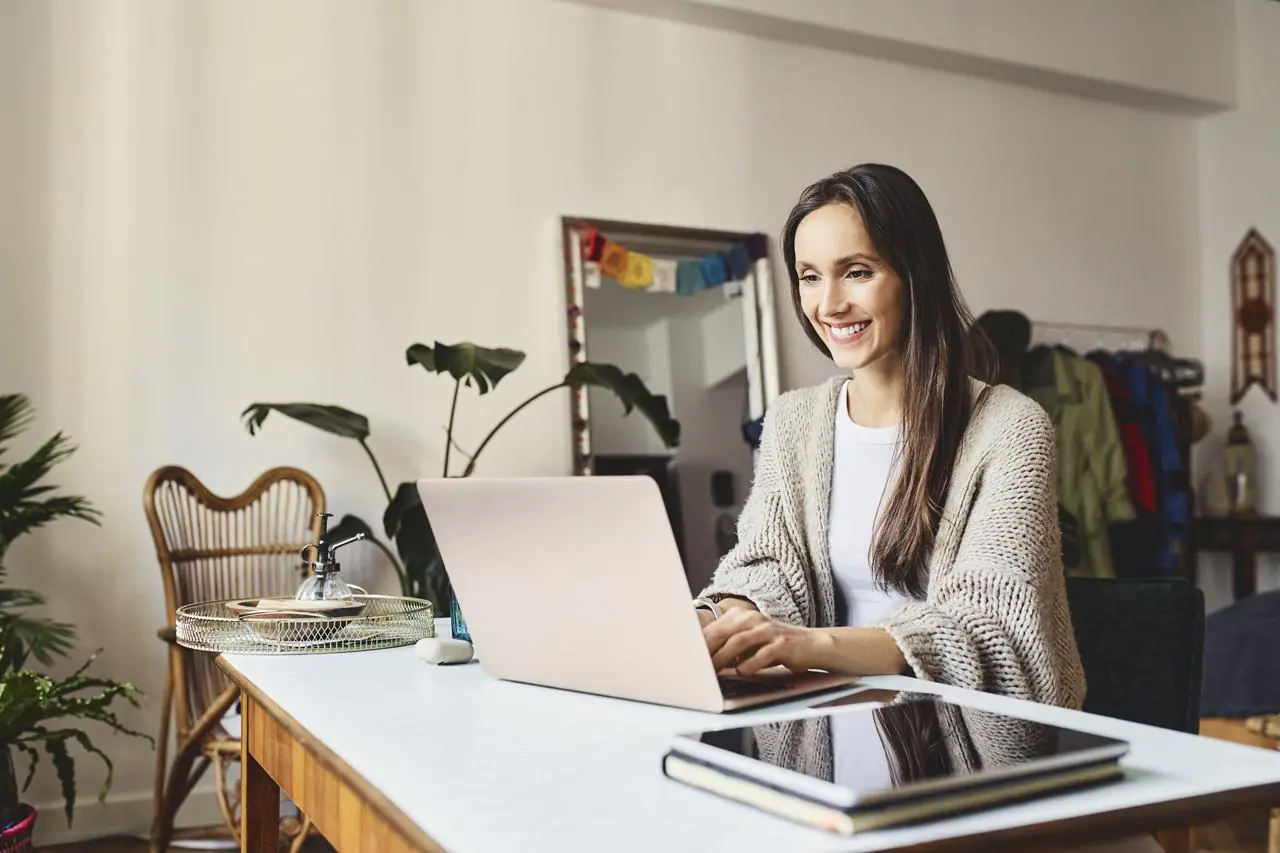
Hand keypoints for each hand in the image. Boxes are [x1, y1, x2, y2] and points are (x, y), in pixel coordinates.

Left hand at [702, 609, 826, 675]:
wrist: (812, 645)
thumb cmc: (776, 647)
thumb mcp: (751, 643)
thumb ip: (730, 647)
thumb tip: (705, 661)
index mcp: (742, 617)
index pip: (715, 628)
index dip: (699, 644)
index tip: (686, 657)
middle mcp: (753, 620)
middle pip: (723, 633)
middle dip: (707, 650)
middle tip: (694, 666)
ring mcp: (768, 630)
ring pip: (739, 641)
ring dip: (723, 657)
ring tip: (713, 671)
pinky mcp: (782, 644)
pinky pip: (762, 654)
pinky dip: (749, 664)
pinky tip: (741, 673)